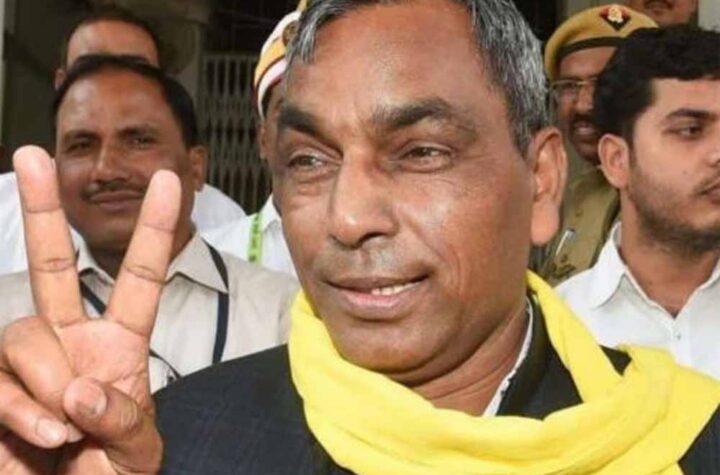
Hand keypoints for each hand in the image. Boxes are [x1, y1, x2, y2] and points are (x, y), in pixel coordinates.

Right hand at [0, 146, 180, 473]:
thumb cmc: (114, 472)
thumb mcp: (139, 450)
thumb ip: (123, 420)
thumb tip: (78, 390)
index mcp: (118, 346)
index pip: (138, 278)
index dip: (152, 229)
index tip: (168, 178)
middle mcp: (69, 343)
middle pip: (50, 268)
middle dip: (41, 212)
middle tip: (30, 155)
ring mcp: (26, 366)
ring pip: (19, 334)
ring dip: (39, 382)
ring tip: (61, 431)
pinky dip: (15, 411)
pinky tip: (37, 441)